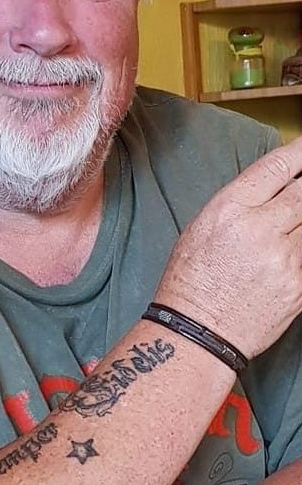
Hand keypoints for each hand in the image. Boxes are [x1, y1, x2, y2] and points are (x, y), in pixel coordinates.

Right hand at [156, 136, 301, 357]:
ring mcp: (284, 259)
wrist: (197, 331)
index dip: (300, 152)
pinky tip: (292, 247)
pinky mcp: (300, 286)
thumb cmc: (192, 278)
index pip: (276, 169)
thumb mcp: (202, 227)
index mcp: (229, 210)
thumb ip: (241, 203)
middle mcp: (259, 229)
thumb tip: (277, 186)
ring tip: (289, 227)